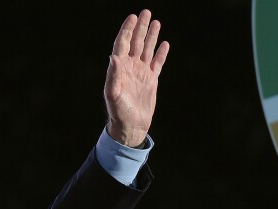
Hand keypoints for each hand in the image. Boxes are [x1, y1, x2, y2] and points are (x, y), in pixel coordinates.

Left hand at [104, 9, 169, 146]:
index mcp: (119, 69)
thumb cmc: (119, 113)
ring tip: (156, 21)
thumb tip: (113, 57)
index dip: (127, 30)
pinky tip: (165, 43)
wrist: (130, 126)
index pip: (122, 44)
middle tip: (145, 12)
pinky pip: (157, 63)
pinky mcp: (151, 80)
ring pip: (146, 50)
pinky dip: (161, 53)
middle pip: (135, 43)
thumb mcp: (113, 95)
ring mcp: (140, 73)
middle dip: (140, 28)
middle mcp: (129, 68)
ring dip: (150, 36)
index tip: (132, 17)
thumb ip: (113, 76)